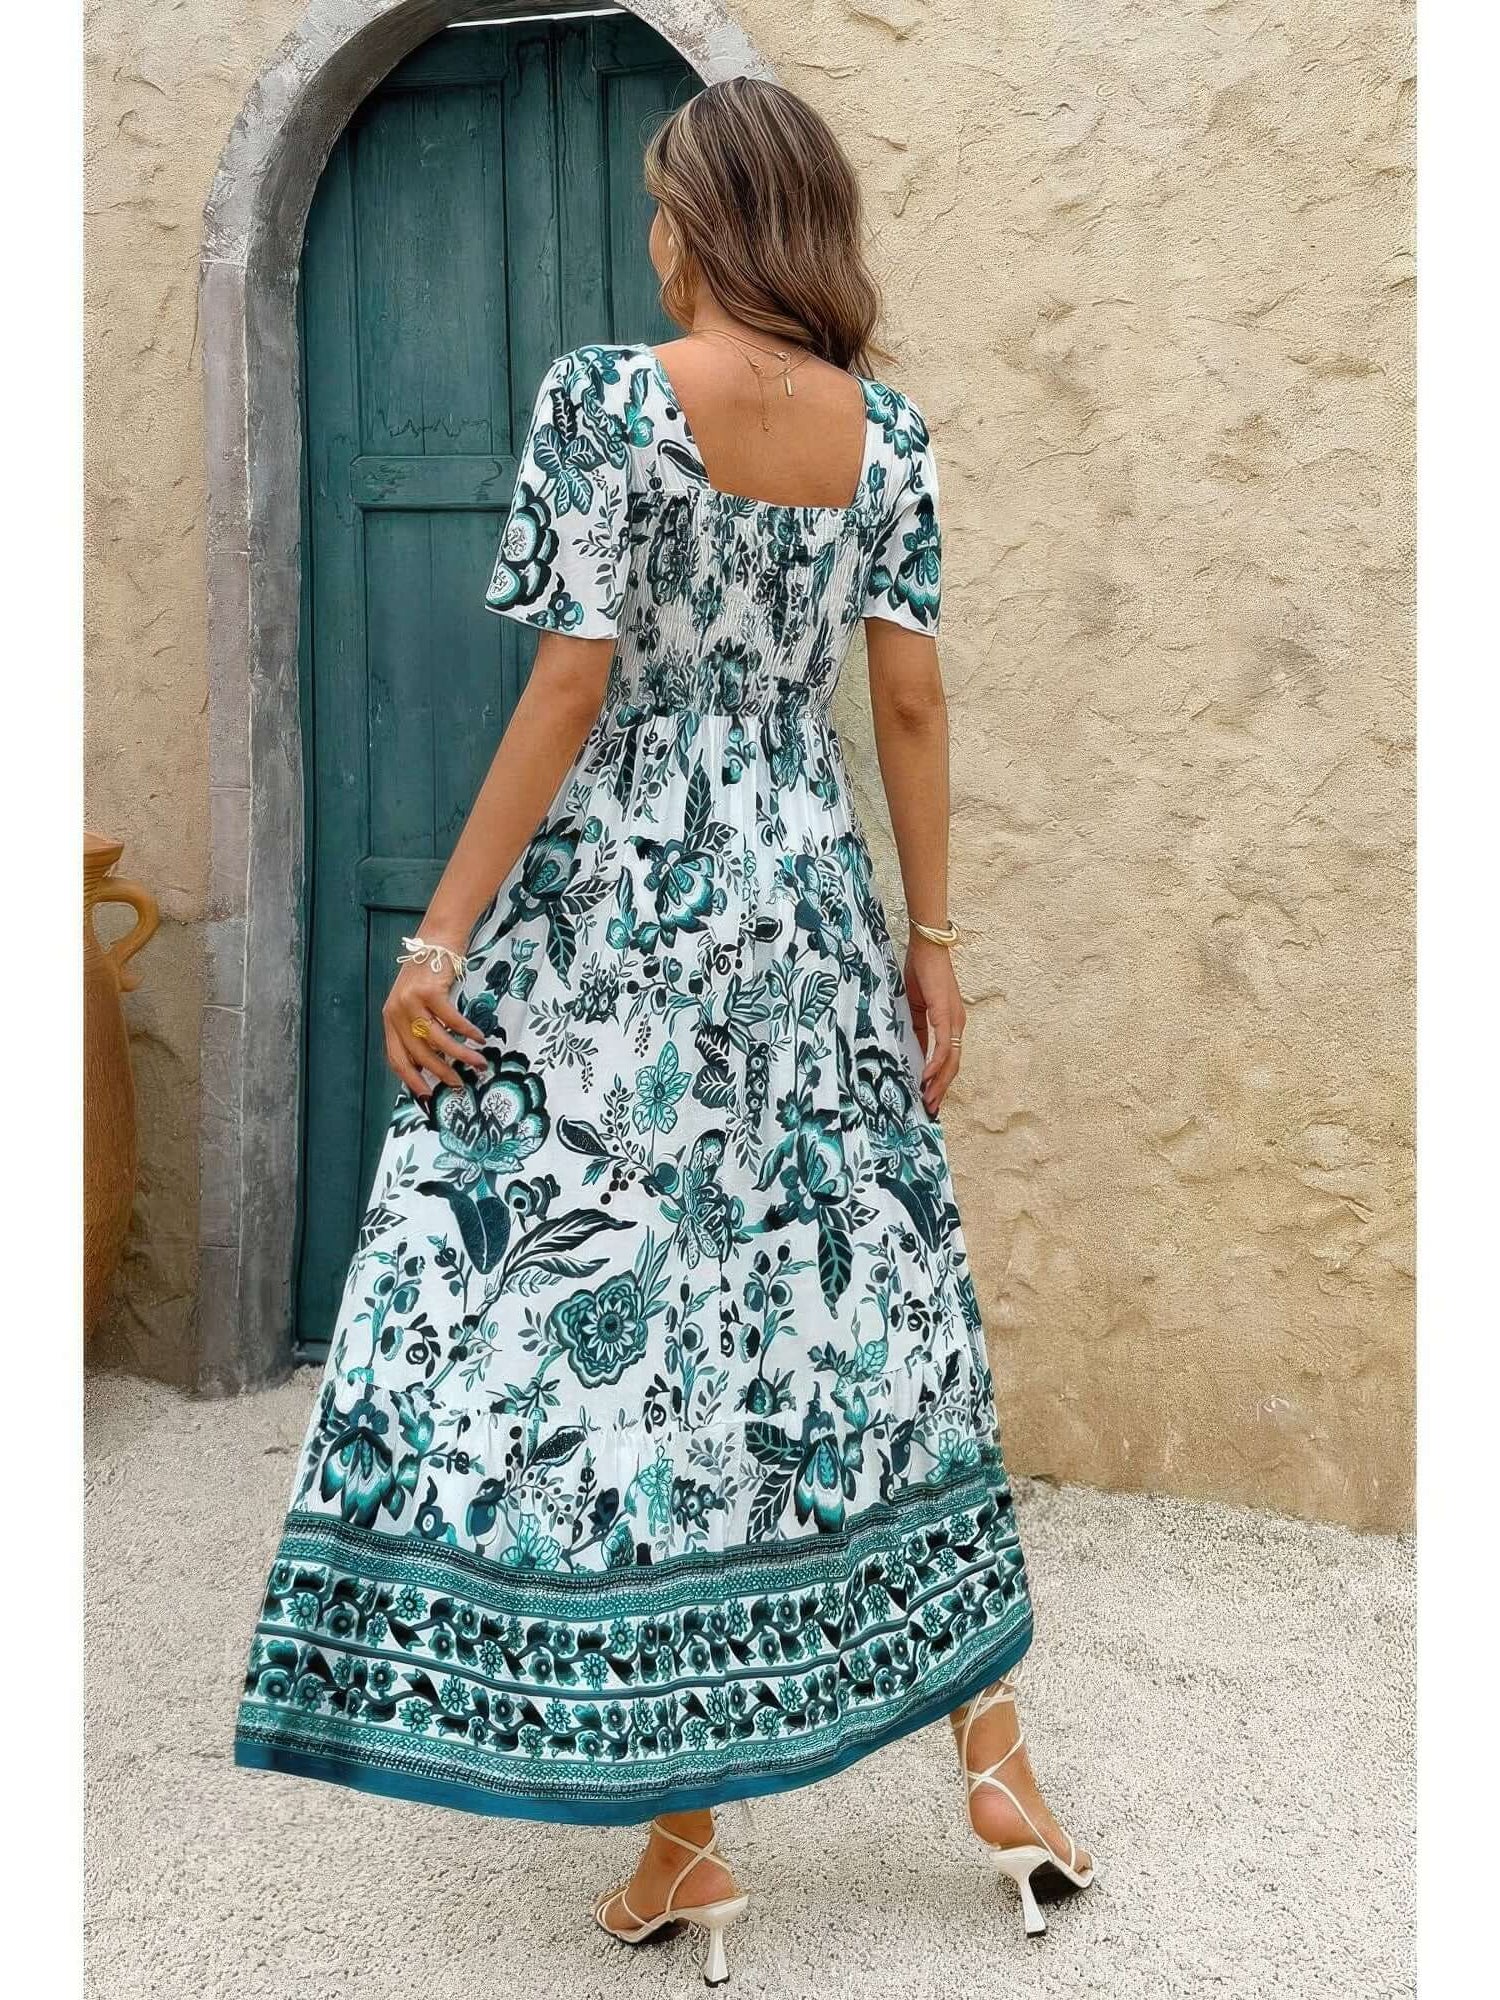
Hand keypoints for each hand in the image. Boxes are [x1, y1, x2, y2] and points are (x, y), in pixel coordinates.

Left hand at [381, 957, 486, 1099]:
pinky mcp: (429, 991)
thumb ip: (419, 1028)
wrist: (436, 938)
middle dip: (441, 1072)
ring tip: (478, 1064)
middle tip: (459, 1085)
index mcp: (390, 1019)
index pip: (397, 1058)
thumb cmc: (429, 973)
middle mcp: (396, 1012)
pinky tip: (479, 1038)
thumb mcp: (416, 1003)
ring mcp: (411, 1001)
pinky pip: (451, 1020)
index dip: (411, 1080)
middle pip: (418, 1053)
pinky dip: (467, 1032)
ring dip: (460, 1056)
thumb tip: (436, 1060)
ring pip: (436, 1040)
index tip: (427, 1096)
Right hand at [904, 937, 966, 1115]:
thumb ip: (916, 1029)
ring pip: (950, 1060)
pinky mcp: (946, 1013)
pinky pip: (943, 1045)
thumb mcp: (914, 1008)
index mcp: (949, 1023)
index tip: (929, 1099)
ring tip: (927, 1100)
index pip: (947, 1059)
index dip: (939, 1081)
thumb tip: (911, 1052)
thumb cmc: (919, 972)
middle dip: (940, 1089)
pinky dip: (935, 1064)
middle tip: (929, 1110)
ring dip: (939, 1083)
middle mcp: (956, 1024)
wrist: (926, 946)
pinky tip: (925, 1077)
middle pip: (952, 1066)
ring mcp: (953, 1019)